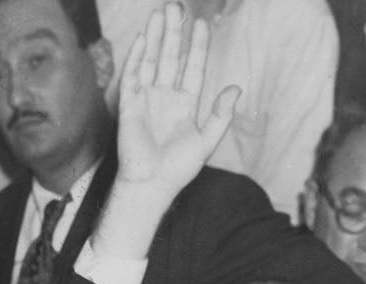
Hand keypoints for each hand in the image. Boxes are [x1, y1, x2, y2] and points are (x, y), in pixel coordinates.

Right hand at [113, 3, 239, 195]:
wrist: (151, 185)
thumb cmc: (178, 169)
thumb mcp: (207, 141)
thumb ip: (221, 115)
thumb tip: (236, 88)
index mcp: (185, 105)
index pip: (192, 67)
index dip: (197, 46)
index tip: (200, 24)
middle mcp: (166, 98)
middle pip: (171, 58)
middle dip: (174, 32)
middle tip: (176, 6)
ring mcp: (147, 99)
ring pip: (152, 61)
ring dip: (157, 37)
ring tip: (160, 13)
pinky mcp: (129, 106)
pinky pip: (133, 76)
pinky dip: (138, 57)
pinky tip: (144, 38)